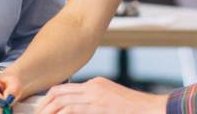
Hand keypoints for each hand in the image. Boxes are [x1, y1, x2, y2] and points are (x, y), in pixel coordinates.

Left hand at [37, 77, 167, 113]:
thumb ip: (95, 104)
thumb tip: (78, 110)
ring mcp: (95, 96)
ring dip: (48, 111)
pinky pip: (71, 109)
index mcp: (96, 84)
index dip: (50, 100)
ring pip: (61, 100)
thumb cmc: (135, 110)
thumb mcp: (111, 102)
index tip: (43, 109)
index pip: (65, 89)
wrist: (153, 109)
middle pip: (58, 93)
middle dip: (44, 105)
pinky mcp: (98, 106)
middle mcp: (93, 87)